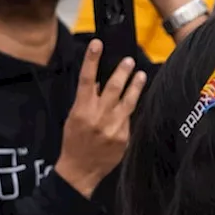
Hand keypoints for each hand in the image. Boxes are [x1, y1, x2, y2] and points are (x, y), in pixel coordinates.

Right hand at [54, 40, 147, 196]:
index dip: (92, 59)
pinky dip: (130, 111)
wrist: (80, 170)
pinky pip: (129, 119)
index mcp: (81, 110)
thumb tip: (99, 82)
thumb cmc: (74, 141)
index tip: (97, 44)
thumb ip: (86, 100)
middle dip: (122, 71)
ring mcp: (113, 127)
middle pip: (113, 87)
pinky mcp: (123, 137)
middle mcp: (98, 117)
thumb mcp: (74, 117)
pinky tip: (132, 104)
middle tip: (129, 60)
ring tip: (141, 74)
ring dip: (135, 86)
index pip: (87, 79)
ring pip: (128, 101)